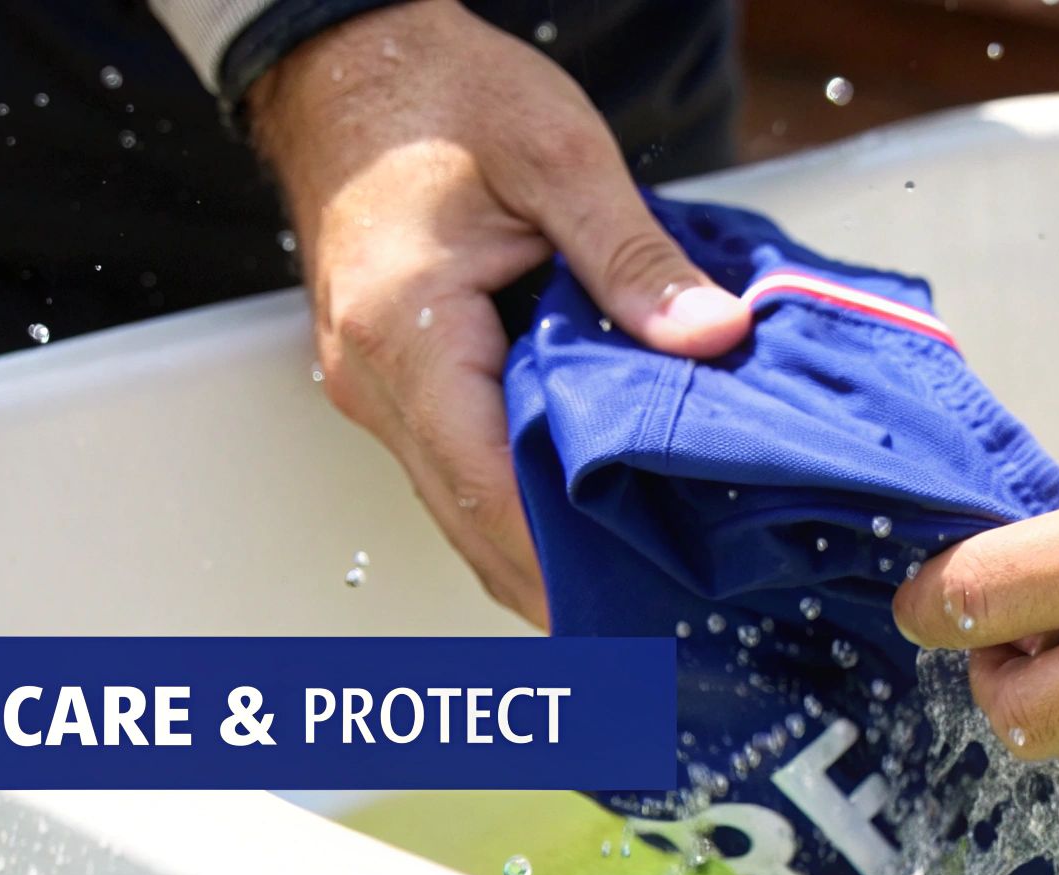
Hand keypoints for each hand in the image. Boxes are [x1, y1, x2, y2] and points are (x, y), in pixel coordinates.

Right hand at [249, 0, 749, 627]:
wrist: (349, 61)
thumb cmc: (434, 94)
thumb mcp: (556, 154)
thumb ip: (632, 256)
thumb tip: (710, 336)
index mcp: (408, 331)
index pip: (485, 485)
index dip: (556, 562)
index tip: (623, 611)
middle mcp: (376, 377)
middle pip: (466, 520)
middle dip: (552, 584)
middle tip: (645, 628)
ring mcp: (375, 383)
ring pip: (456, 506)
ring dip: (532, 554)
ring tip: (624, 594)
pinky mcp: (391, 376)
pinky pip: (453, 466)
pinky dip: (511, 506)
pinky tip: (574, 521)